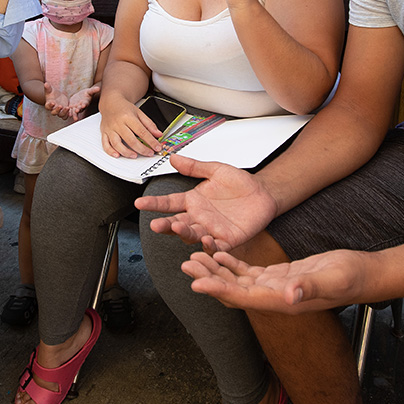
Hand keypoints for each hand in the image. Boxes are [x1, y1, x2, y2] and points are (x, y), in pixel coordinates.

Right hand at [44, 83, 72, 119]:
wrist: (57, 96)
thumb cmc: (52, 93)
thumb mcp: (50, 89)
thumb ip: (48, 87)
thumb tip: (45, 83)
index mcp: (48, 104)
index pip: (48, 106)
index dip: (50, 105)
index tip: (53, 102)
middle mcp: (53, 109)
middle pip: (54, 113)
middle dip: (57, 110)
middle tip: (60, 106)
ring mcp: (59, 111)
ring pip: (60, 115)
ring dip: (64, 113)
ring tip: (67, 107)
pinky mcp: (64, 112)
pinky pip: (66, 116)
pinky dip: (68, 114)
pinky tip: (71, 110)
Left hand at [66, 84, 99, 120]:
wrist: (82, 96)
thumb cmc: (87, 93)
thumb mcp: (90, 91)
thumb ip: (93, 90)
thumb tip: (99, 88)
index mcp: (86, 102)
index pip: (85, 103)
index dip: (84, 104)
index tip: (83, 105)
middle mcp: (81, 106)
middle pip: (80, 109)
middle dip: (78, 110)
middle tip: (76, 111)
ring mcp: (77, 107)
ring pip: (75, 111)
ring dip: (73, 114)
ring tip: (71, 115)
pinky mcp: (72, 107)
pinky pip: (70, 110)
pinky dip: (68, 112)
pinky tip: (66, 113)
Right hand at [99, 96, 162, 156]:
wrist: (110, 103)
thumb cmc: (124, 108)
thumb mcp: (139, 113)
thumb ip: (149, 124)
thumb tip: (158, 134)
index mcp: (128, 117)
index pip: (142, 132)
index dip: (151, 141)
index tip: (157, 147)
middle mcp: (118, 124)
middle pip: (130, 139)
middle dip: (141, 149)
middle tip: (149, 153)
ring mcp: (110, 129)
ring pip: (117, 143)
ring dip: (126, 152)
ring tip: (135, 156)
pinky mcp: (104, 133)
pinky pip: (105, 144)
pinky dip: (110, 151)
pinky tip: (117, 155)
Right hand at [134, 155, 276, 251]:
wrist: (264, 193)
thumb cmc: (240, 183)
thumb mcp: (216, 170)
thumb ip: (194, 167)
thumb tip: (173, 157)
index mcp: (193, 201)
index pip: (169, 203)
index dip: (155, 204)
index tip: (140, 203)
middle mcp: (198, 217)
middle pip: (176, 223)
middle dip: (165, 225)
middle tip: (156, 224)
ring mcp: (211, 230)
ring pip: (192, 235)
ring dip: (184, 233)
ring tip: (177, 227)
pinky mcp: (227, 240)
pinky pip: (215, 246)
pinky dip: (209, 246)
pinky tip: (205, 241)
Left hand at [182, 249, 370, 313]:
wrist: (362, 276)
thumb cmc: (350, 278)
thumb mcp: (332, 280)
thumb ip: (309, 287)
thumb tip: (289, 295)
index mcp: (280, 300)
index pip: (242, 296)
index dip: (217, 289)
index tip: (196, 282)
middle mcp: (272, 297)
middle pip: (231, 290)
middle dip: (208, 277)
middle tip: (186, 263)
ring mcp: (274, 287)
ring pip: (236, 280)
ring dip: (215, 269)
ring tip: (194, 255)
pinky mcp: (278, 276)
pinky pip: (248, 272)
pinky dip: (231, 262)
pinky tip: (219, 252)